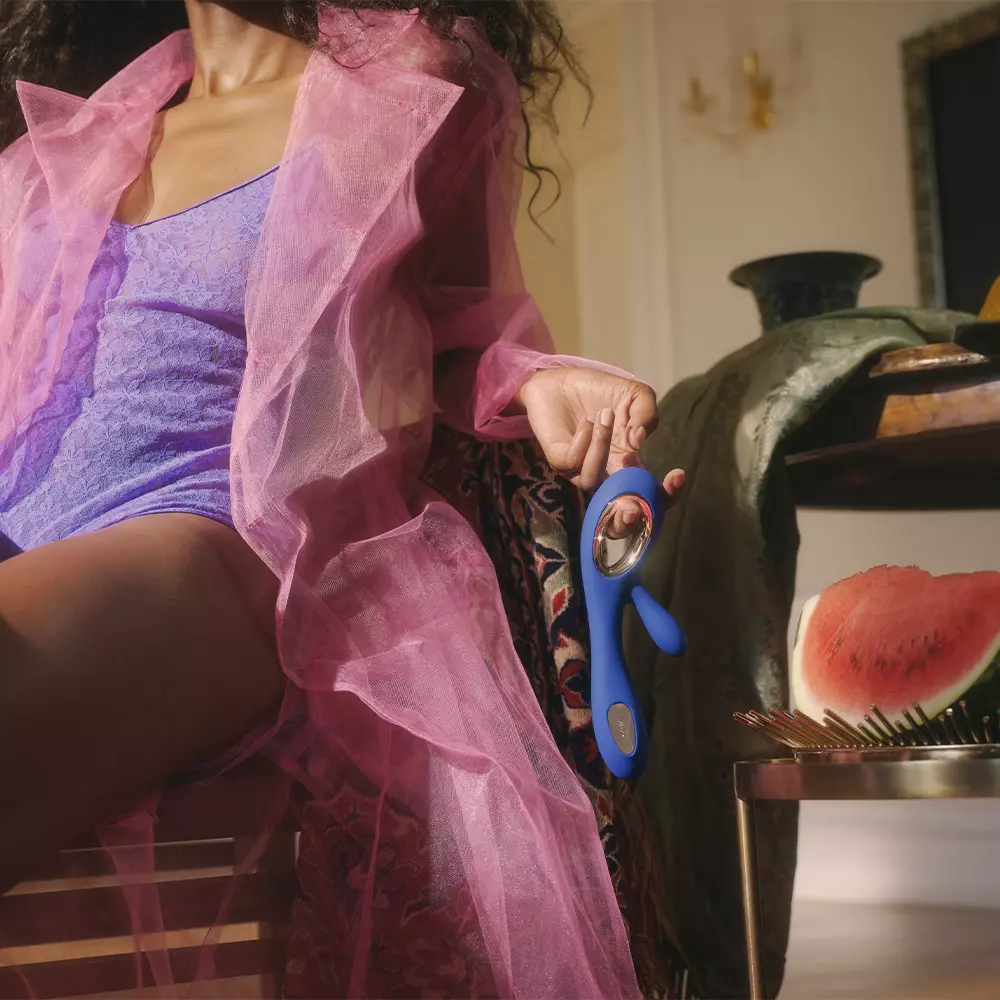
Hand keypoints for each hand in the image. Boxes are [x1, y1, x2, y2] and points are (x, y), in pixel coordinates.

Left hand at [514, 367, 684, 507]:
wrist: (562, 379)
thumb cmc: (601, 392)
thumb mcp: (636, 396)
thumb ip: (647, 415)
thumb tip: (639, 440)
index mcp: (629, 465)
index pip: (650, 496)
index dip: (666, 496)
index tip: (677, 475)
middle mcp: (605, 474)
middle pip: (617, 516)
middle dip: (627, 516)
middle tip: (633, 501)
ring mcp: (580, 471)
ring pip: (593, 481)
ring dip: (603, 445)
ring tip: (605, 414)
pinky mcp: (559, 462)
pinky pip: (574, 462)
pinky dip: (585, 439)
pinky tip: (586, 420)